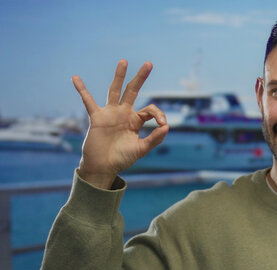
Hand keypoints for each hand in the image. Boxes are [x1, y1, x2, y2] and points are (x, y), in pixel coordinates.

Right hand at [72, 60, 168, 188]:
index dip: (158, 114)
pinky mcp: (97, 117)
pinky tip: (76, 78)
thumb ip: (154, 138)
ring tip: (124, 61)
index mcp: (135, 121)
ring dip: (119, 76)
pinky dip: (82, 90)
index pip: (150, 110)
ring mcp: (110, 113)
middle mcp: (123, 113)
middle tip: (149, 63)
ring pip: (115, 90)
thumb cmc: (122, 158)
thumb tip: (167, 126)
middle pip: (133, 91)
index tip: (162, 123)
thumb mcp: (141, 149)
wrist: (103, 167)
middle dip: (140, 78)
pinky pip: (88, 101)